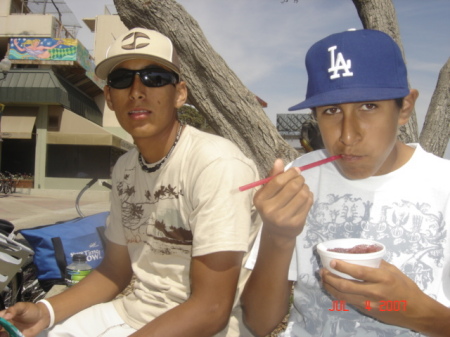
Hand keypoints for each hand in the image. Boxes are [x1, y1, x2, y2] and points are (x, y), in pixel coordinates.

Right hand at [0, 302, 48, 336]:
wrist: (42, 317)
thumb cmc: (31, 310)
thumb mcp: (22, 307)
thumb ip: (14, 310)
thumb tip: (6, 316)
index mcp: (4, 316)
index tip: (0, 325)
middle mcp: (5, 325)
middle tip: (2, 331)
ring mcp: (10, 332)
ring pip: (2, 335)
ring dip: (2, 336)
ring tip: (6, 334)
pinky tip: (10, 336)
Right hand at [253, 159, 312, 245]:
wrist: (278, 232)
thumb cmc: (272, 207)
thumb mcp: (267, 192)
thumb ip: (273, 176)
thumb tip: (279, 161)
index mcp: (260, 200)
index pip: (278, 181)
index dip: (290, 173)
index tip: (296, 170)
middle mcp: (270, 210)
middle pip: (293, 186)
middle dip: (299, 179)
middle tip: (300, 179)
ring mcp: (284, 218)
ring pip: (303, 194)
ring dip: (305, 187)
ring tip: (302, 188)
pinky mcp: (296, 223)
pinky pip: (308, 203)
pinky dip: (309, 196)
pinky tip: (305, 197)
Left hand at [320, 259, 447, 333]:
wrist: (416, 311)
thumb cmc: (406, 288)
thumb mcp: (394, 271)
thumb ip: (377, 264)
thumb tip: (360, 255)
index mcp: (383, 279)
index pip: (359, 272)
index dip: (343, 267)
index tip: (332, 262)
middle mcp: (375, 292)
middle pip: (347, 286)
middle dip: (330, 278)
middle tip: (322, 271)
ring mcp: (370, 304)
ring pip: (344, 296)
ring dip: (330, 287)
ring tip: (323, 279)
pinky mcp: (367, 311)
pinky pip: (348, 302)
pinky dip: (338, 295)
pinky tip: (332, 289)